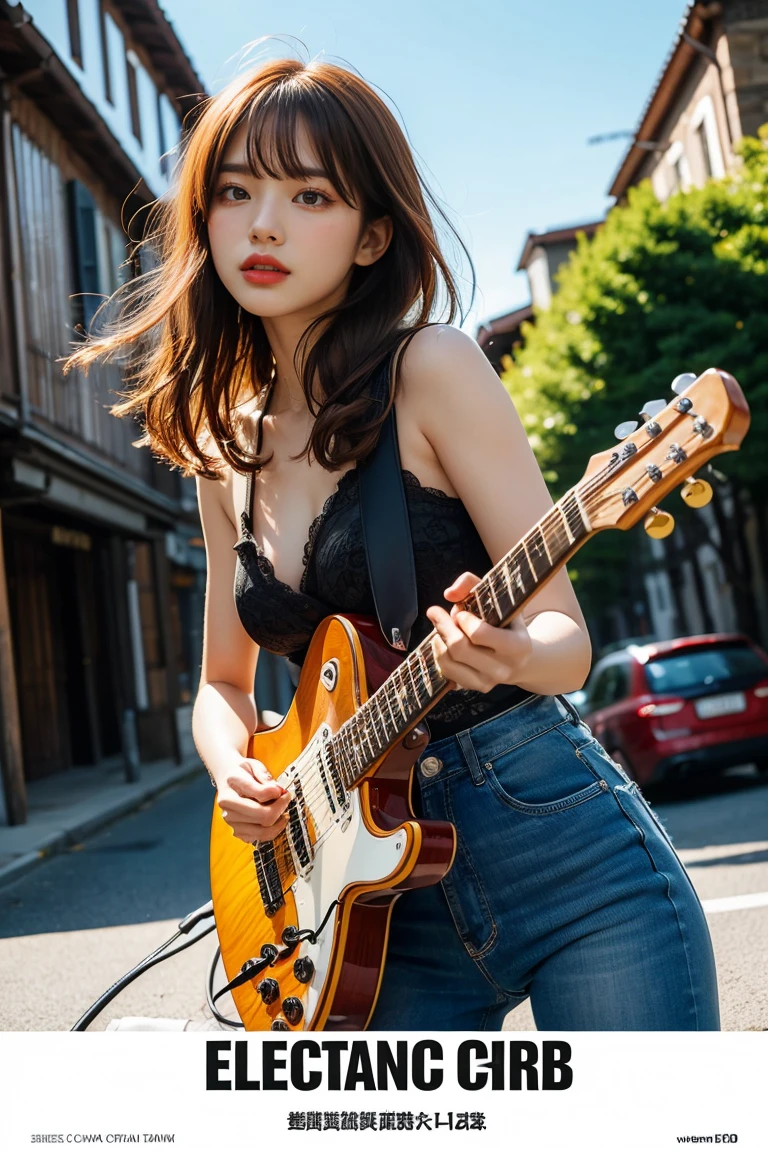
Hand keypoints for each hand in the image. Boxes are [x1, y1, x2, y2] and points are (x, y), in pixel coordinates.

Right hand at [215, 758, 289, 843]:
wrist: (228, 781)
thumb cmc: (242, 773)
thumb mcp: (252, 765)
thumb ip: (264, 776)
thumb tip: (277, 791)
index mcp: (230, 791)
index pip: (260, 795)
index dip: (277, 793)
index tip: (282, 789)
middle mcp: (228, 810)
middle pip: (263, 816)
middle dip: (281, 807)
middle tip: (286, 798)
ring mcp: (232, 823)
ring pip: (264, 831)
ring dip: (279, 821)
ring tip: (282, 810)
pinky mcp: (238, 833)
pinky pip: (261, 837)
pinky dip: (273, 829)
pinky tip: (275, 818)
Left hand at [426, 571, 532, 692]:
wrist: (521, 658)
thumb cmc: (505, 622)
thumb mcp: (497, 599)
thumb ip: (472, 584)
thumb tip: (448, 594)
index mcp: (518, 647)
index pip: (479, 633)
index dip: (463, 619)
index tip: (461, 611)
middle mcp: (504, 670)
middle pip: (459, 648)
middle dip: (442, 626)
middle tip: (434, 612)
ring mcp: (489, 683)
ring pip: (449, 662)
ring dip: (438, 640)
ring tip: (440, 628)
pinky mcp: (475, 688)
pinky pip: (446, 673)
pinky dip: (439, 655)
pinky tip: (442, 643)